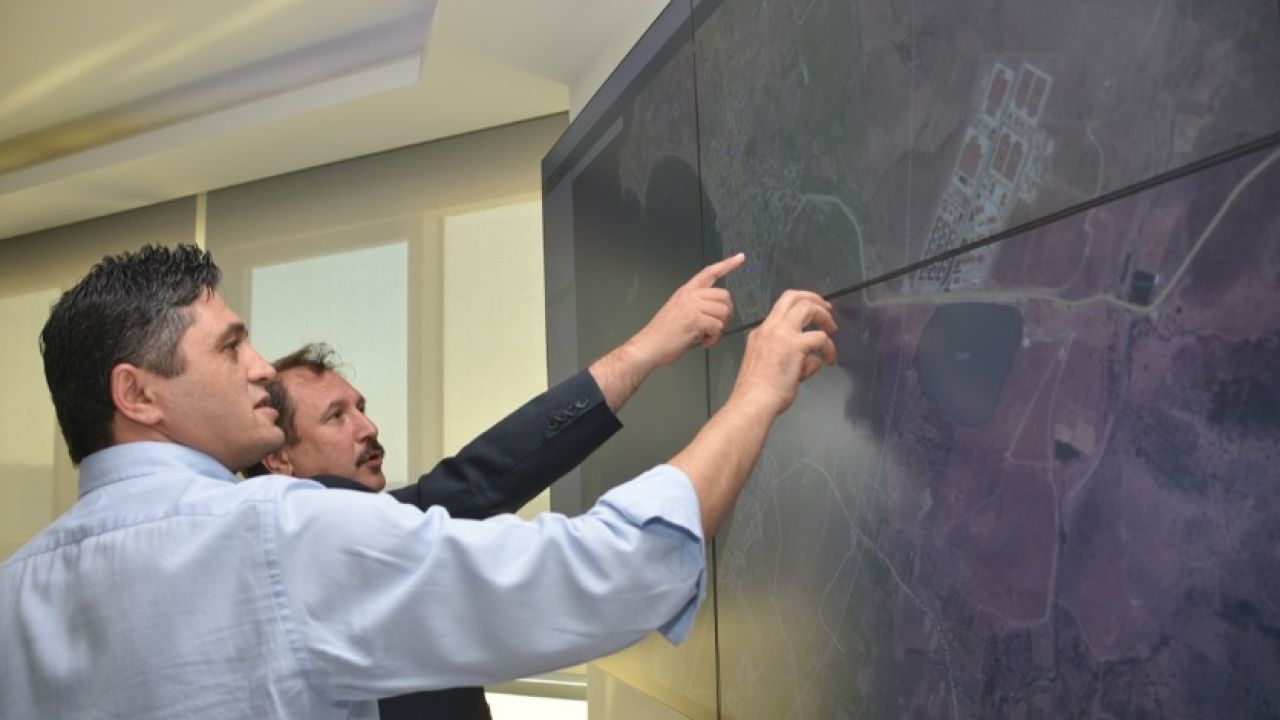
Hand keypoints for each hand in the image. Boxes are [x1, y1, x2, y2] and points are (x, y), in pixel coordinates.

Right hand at [624, 253, 744, 370]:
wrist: (649, 345)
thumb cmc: (664, 334)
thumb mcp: (679, 311)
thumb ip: (696, 305)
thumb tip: (718, 310)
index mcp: (686, 291)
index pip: (709, 272)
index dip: (727, 264)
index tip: (741, 257)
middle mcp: (690, 295)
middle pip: (724, 296)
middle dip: (727, 314)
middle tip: (717, 328)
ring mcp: (692, 306)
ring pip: (724, 312)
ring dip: (720, 329)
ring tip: (708, 337)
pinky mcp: (694, 320)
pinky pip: (718, 326)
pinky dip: (715, 338)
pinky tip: (705, 342)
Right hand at [729, 290, 836, 417]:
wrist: (753, 402)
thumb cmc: (758, 393)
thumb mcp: (770, 367)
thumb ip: (792, 358)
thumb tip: (813, 360)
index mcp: (760, 334)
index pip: (781, 309)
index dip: (800, 307)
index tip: (813, 315)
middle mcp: (769, 328)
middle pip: (792, 296)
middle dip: (813, 299)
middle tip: (827, 309)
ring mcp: (781, 334)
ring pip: (807, 307)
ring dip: (824, 317)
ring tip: (832, 330)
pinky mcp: (795, 345)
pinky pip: (821, 337)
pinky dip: (829, 348)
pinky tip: (829, 360)